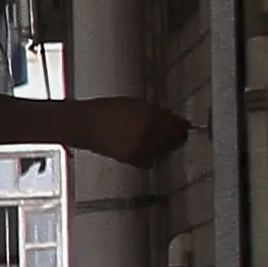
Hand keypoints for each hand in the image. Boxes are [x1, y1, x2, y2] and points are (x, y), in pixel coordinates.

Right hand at [72, 97, 190, 168]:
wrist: (84, 124)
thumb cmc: (105, 110)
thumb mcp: (134, 104)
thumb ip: (153, 112)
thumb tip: (167, 119)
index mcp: (151, 115)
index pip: (178, 125)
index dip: (183, 127)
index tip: (183, 127)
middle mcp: (149, 132)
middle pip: (174, 141)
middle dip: (175, 139)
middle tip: (175, 136)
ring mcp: (140, 146)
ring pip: (163, 152)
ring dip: (164, 148)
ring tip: (159, 144)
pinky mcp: (130, 158)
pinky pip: (149, 162)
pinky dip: (150, 158)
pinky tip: (146, 152)